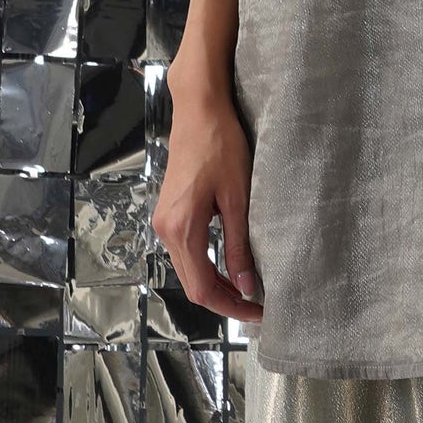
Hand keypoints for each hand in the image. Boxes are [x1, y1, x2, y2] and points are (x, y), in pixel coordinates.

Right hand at [152, 62, 263, 321]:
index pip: (203, 288)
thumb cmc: (221, 145)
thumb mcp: (237, 197)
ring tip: (247, 289)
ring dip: (215, 283)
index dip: (230, 307)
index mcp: (181, 229)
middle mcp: (165, 230)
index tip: (258, 313)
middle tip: (256, 306)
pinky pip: (186, 251)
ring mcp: (164, 220)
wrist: (198, 109)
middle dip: (223, 300)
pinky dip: (206, 265)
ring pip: (188, 269)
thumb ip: (239, 244)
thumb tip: (247, 286)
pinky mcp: (169, 211)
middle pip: (192, 284)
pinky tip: (228, 263)